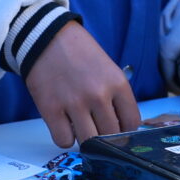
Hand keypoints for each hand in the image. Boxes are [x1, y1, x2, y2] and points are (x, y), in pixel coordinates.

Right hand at [25, 22, 137, 149]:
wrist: (47, 37)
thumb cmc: (80, 53)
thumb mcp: (108, 69)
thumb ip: (116, 97)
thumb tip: (120, 128)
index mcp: (117, 83)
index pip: (131, 123)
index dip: (125, 131)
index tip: (117, 131)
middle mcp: (99, 95)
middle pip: (110, 136)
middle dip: (105, 138)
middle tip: (97, 130)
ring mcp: (74, 104)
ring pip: (88, 142)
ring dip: (86, 141)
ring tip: (80, 128)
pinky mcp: (51, 110)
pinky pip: (64, 140)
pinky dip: (64, 138)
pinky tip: (64, 126)